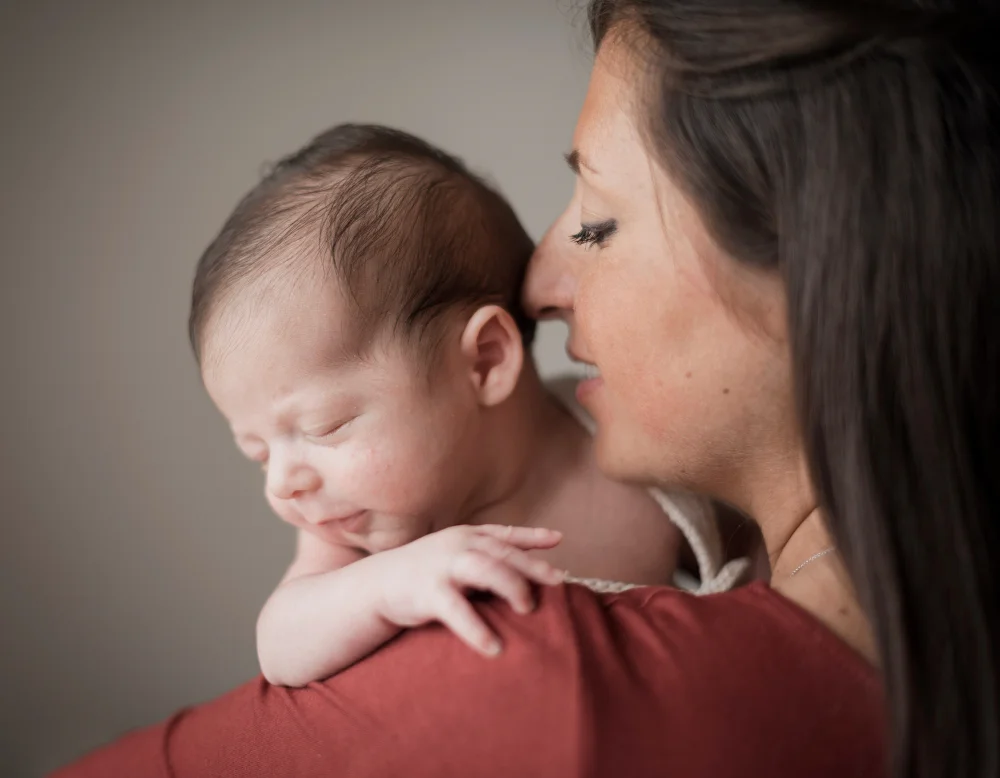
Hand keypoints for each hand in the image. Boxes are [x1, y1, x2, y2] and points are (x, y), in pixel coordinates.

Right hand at [375, 524, 563, 656]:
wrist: (376, 585)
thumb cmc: (425, 573)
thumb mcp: (456, 557)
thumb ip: (487, 559)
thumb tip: (529, 571)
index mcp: (467, 537)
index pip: (504, 535)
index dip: (532, 536)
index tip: (558, 540)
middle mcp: (458, 546)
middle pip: (503, 552)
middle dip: (531, 566)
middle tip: (557, 582)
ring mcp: (443, 566)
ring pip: (486, 570)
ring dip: (511, 586)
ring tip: (529, 609)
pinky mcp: (428, 592)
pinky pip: (457, 610)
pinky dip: (476, 628)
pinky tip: (494, 647)